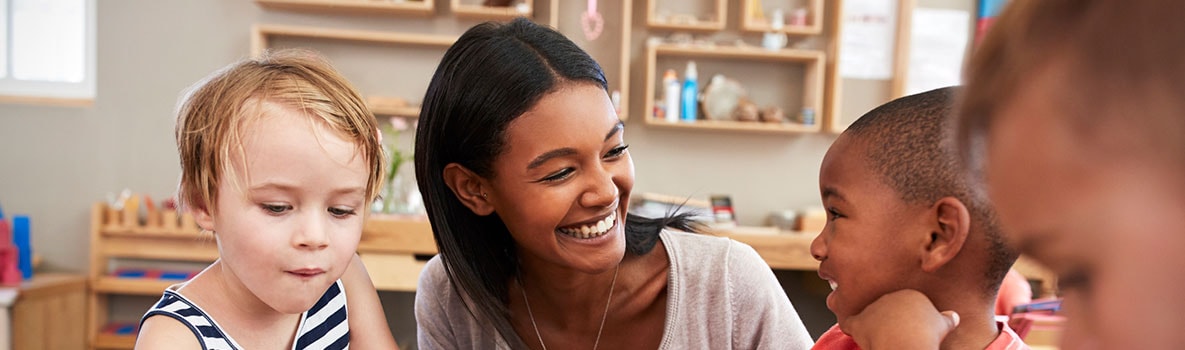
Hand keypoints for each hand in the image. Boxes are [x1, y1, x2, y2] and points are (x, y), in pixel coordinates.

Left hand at [840, 289, 959, 349]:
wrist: (908, 342)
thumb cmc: (927, 335)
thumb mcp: (942, 325)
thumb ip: (946, 319)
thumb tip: (953, 317)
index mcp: (909, 294)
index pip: (903, 305)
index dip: (903, 318)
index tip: (907, 329)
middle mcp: (889, 296)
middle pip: (884, 309)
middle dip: (886, 320)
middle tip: (893, 335)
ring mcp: (873, 307)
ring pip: (867, 315)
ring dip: (869, 324)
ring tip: (878, 338)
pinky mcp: (860, 321)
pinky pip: (850, 322)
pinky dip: (851, 328)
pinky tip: (855, 334)